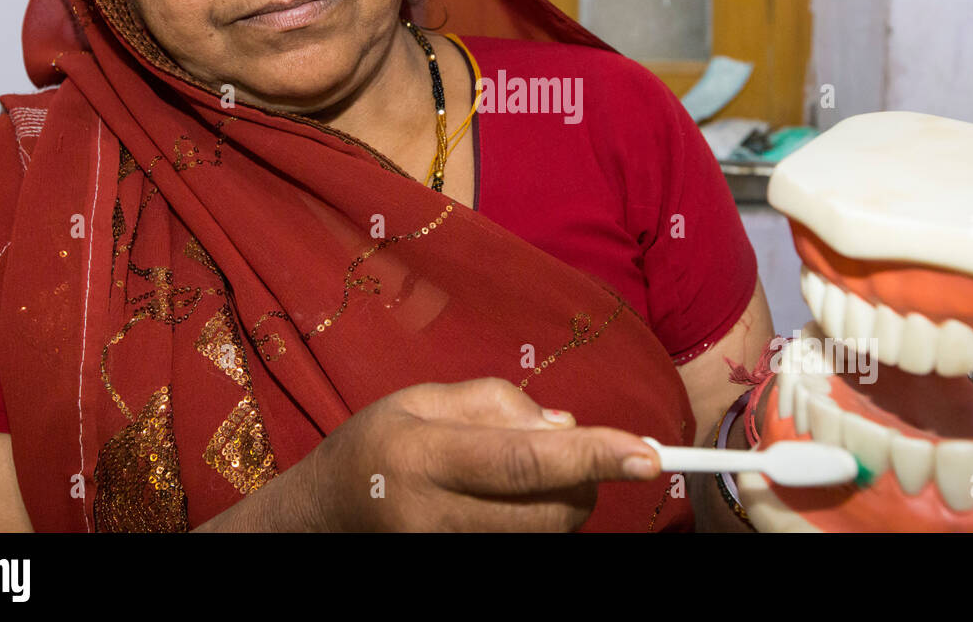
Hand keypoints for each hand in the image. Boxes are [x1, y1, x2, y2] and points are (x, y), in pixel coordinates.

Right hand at [304, 377, 662, 530]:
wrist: (323, 518)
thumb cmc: (377, 446)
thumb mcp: (423, 398)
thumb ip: (499, 403)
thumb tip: (568, 428)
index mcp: (424, 456)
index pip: (525, 460)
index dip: (593, 458)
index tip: (649, 455)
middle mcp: (436, 516)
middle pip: (550, 512)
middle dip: (584, 482)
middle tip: (569, 456)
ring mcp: (447, 555)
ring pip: (547, 538)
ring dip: (563, 505)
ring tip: (522, 478)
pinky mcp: (460, 573)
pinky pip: (526, 552)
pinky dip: (539, 524)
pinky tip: (509, 506)